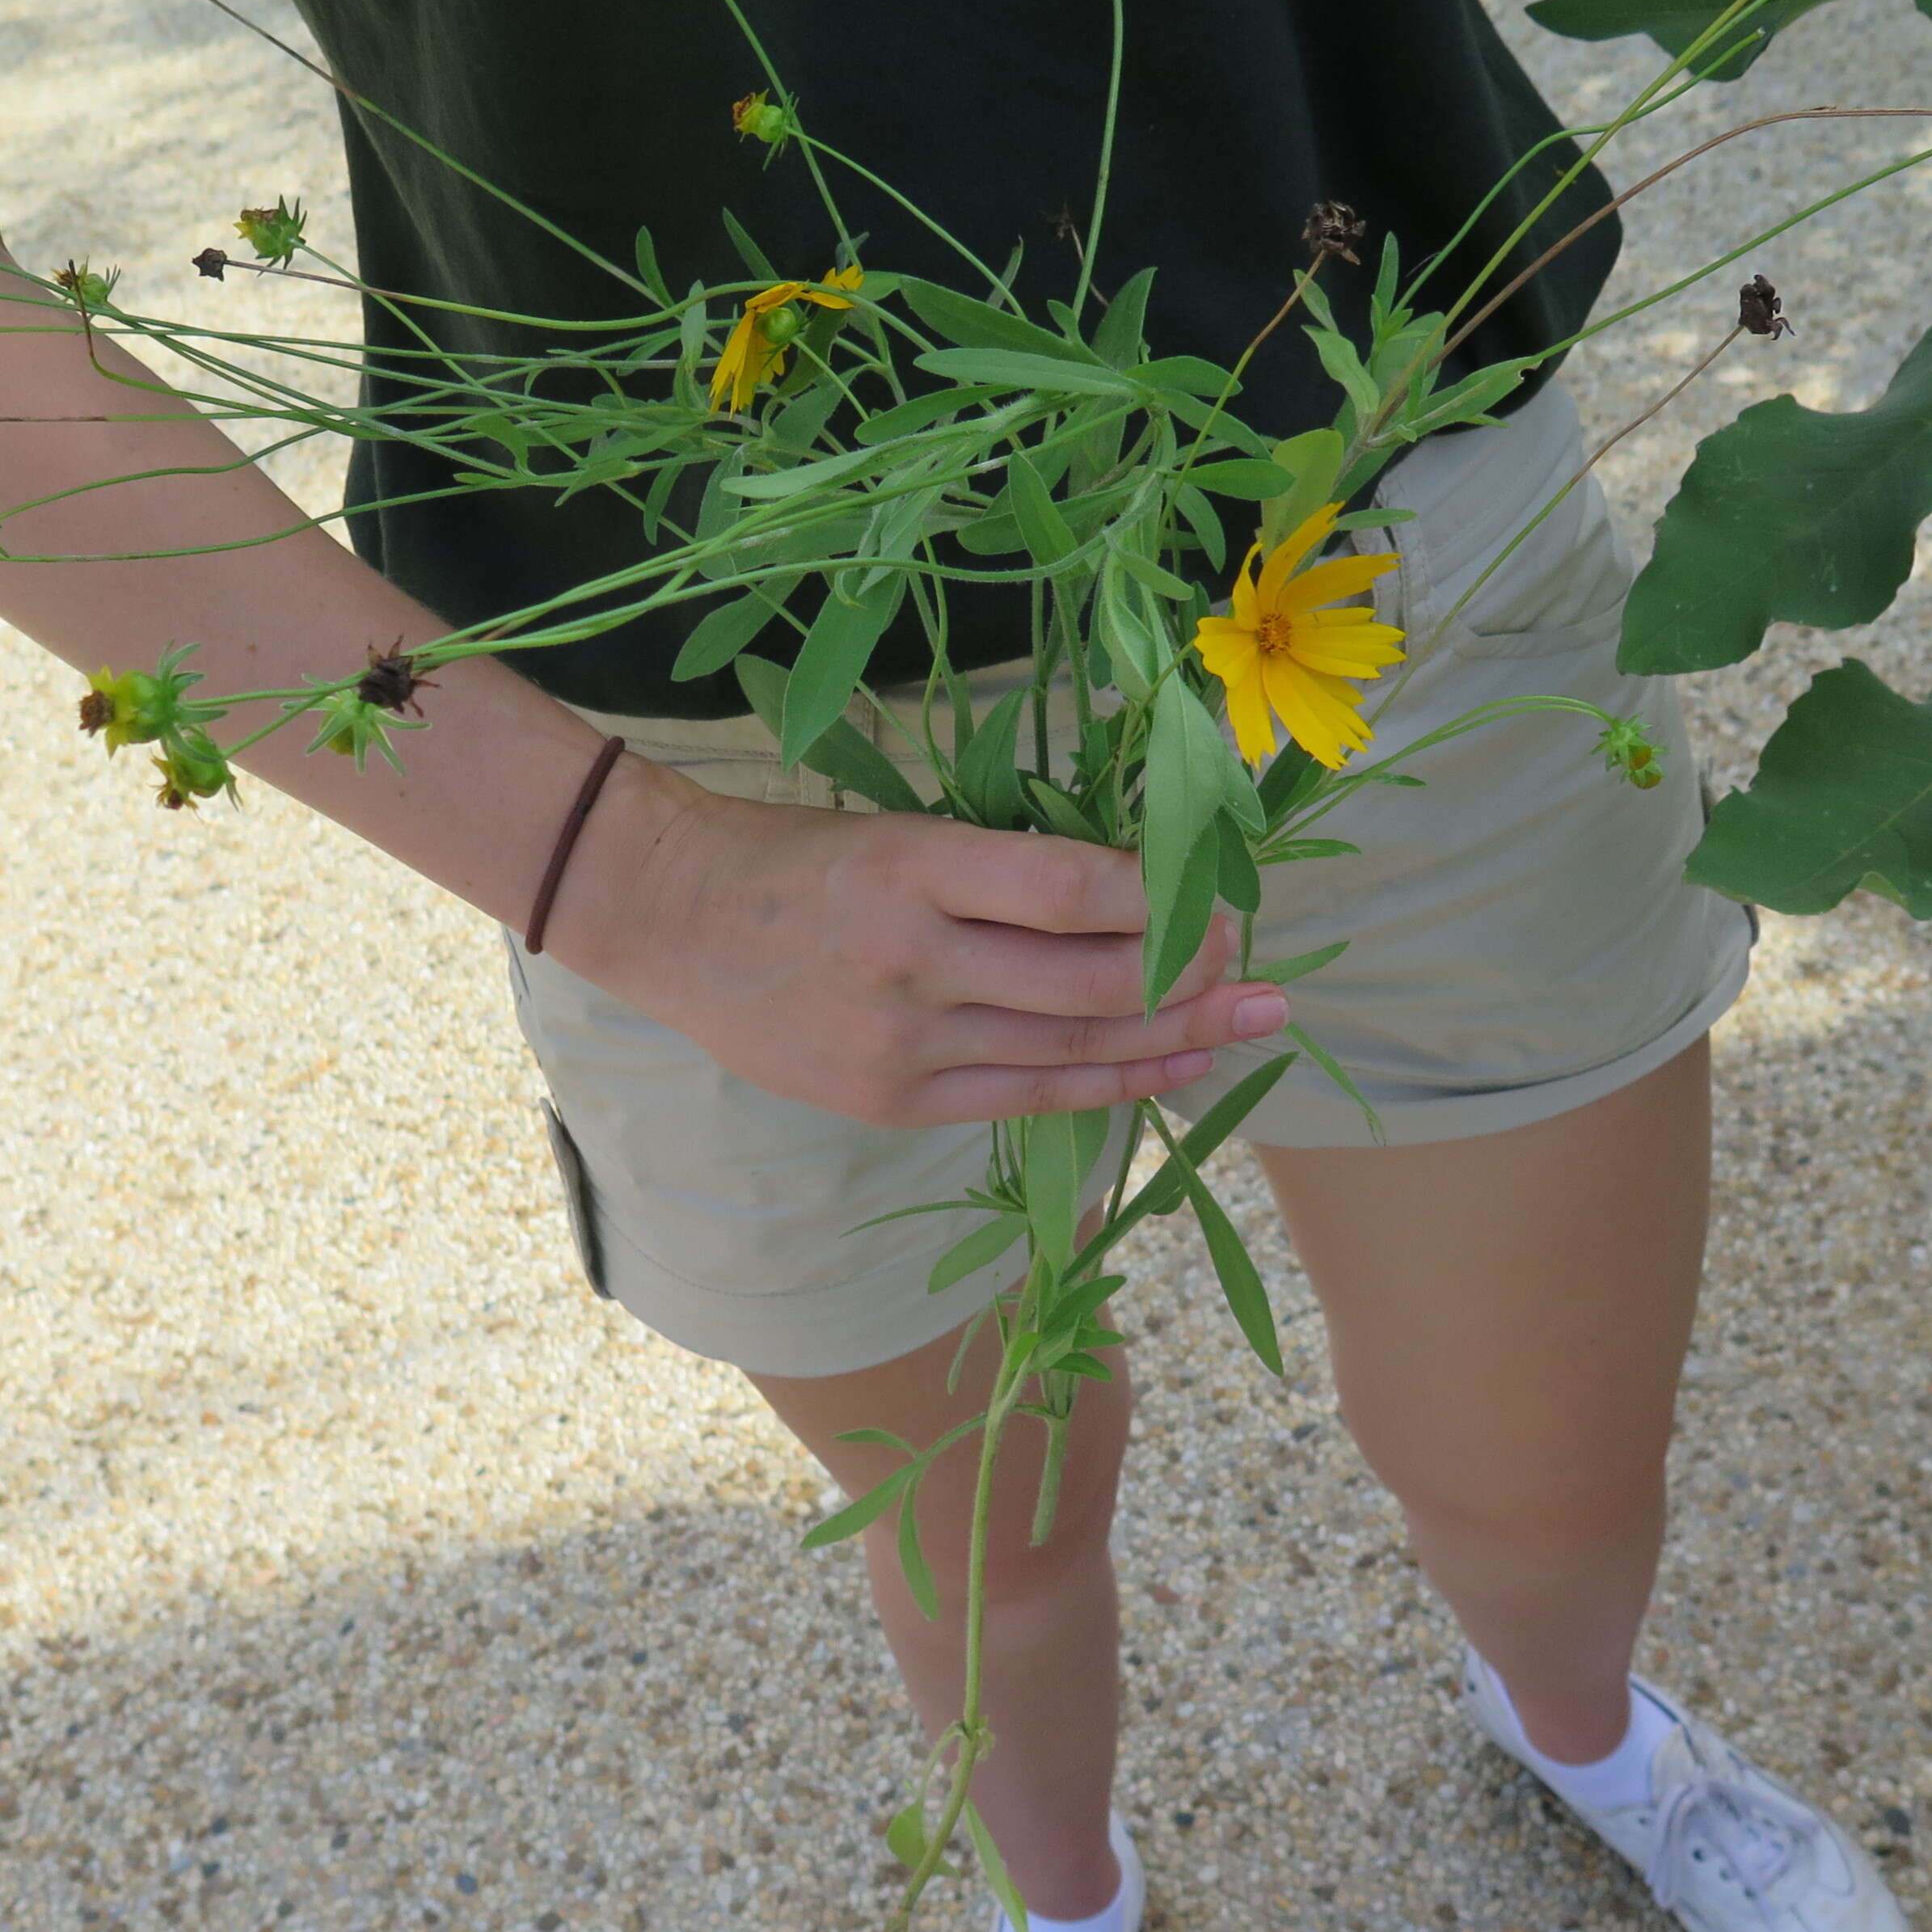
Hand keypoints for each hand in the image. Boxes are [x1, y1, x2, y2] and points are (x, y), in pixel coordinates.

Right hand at [561, 764, 1292, 1128]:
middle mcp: (911, 960)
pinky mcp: (892, 1101)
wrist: (671, 920)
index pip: (1068, 891)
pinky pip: (1026, 1098)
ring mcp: (901, 1042)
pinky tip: (1172, 1068)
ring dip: (1174, 1037)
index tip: (1218, 893)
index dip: (1158, 900)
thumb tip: (1135, 891)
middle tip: (1260, 967)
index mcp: (913, 868)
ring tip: (1251, 1023)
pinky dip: (1109, 1086)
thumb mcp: (901, 830)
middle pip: (1088, 983)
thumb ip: (1004, 868)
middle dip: (1191, 977)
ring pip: (1070, 1049)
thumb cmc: (799, 859)